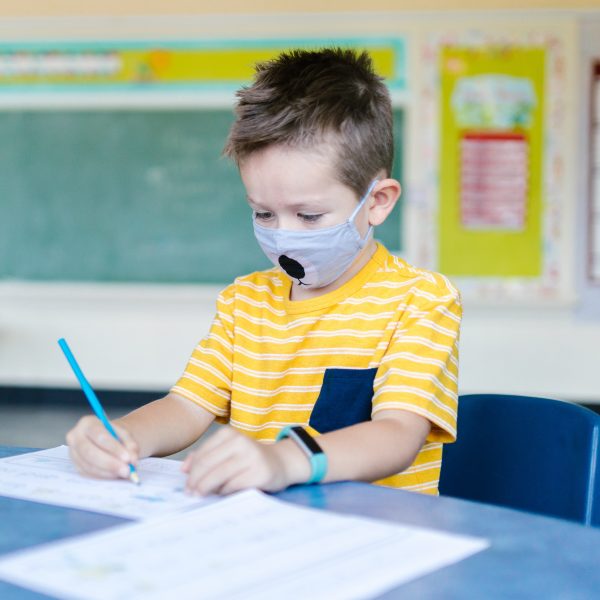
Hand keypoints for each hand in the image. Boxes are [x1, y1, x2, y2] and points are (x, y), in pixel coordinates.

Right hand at [66, 415, 138, 479]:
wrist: (105, 438)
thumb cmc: (114, 435)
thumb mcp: (124, 434)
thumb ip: (130, 444)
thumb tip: (132, 460)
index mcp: (88, 423)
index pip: (100, 436)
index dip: (114, 448)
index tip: (127, 458)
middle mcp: (75, 437)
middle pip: (90, 452)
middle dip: (109, 463)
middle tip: (126, 470)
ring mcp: (73, 452)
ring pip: (88, 465)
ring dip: (108, 472)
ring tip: (124, 473)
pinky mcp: (75, 465)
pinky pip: (88, 474)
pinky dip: (103, 476)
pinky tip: (115, 475)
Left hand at [181, 427, 309, 495]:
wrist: (281, 462)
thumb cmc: (249, 458)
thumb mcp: (228, 450)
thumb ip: (206, 455)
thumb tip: (184, 469)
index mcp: (229, 433)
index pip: (202, 455)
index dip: (191, 472)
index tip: (186, 484)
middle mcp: (240, 442)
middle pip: (208, 465)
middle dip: (195, 482)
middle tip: (190, 494)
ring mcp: (252, 457)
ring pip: (218, 476)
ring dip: (206, 489)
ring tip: (201, 496)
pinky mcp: (260, 473)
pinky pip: (233, 486)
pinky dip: (224, 492)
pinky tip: (222, 494)